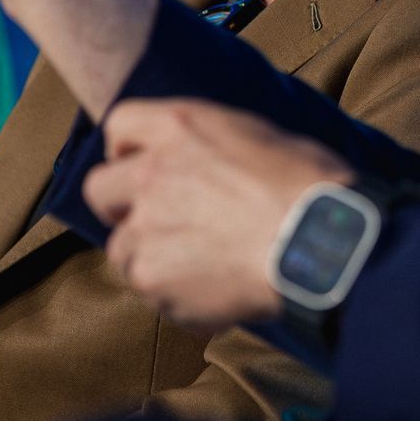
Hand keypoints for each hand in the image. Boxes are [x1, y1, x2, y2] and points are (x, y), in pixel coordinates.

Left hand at [85, 99, 354, 328]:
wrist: (320, 244)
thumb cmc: (311, 187)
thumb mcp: (260, 138)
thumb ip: (212, 148)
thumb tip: (209, 166)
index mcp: (178, 127)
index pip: (119, 125)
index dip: (128, 150)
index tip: (145, 166)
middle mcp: (149, 173)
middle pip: (99, 190)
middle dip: (123, 207)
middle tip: (162, 221)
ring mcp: (145, 230)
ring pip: (123, 249)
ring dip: (152, 256)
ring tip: (203, 265)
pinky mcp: (153, 280)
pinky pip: (152, 292)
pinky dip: (176, 295)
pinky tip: (218, 290)